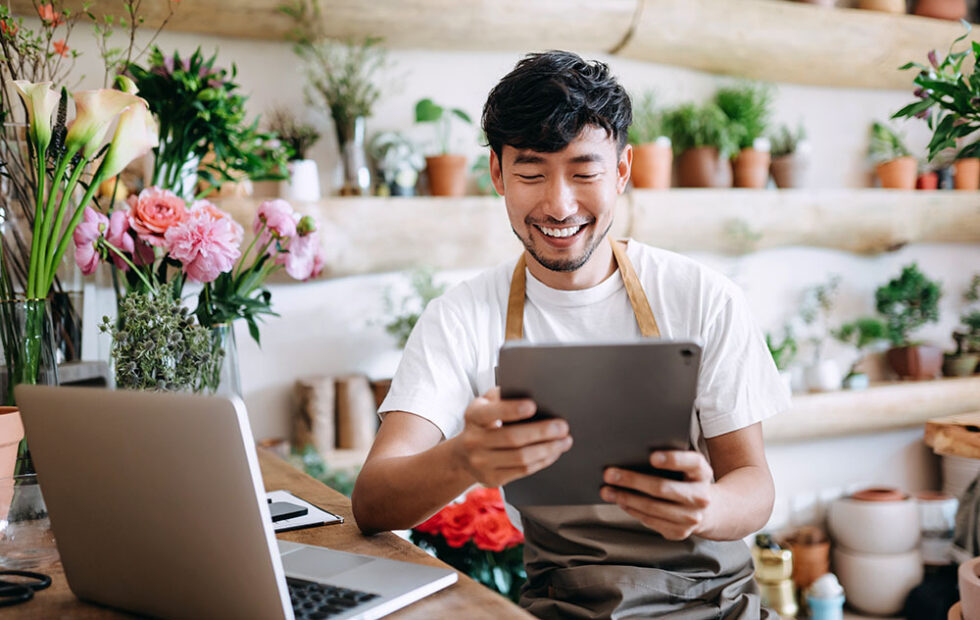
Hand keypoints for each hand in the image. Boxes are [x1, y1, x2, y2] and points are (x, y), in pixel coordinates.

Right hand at [450, 387, 572, 487]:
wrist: (464, 455)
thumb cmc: (483, 423)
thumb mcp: (486, 404)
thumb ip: (503, 396)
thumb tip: (532, 390)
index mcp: (473, 416)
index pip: (492, 412)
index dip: (512, 410)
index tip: (533, 406)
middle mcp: (473, 441)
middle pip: (512, 438)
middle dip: (542, 432)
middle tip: (562, 426)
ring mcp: (481, 463)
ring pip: (521, 458)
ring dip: (547, 449)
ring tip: (564, 440)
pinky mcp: (492, 479)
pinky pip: (523, 470)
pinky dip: (543, 461)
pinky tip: (554, 452)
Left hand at [600, 450, 713, 540]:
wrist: (708, 510)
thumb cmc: (686, 480)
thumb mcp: (686, 466)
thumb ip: (668, 459)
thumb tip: (630, 455)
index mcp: (702, 472)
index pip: (691, 462)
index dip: (672, 460)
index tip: (652, 457)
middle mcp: (701, 496)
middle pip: (662, 488)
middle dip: (632, 480)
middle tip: (609, 474)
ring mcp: (692, 517)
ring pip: (652, 507)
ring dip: (625, 498)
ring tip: (607, 490)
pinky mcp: (680, 532)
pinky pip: (650, 520)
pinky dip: (632, 510)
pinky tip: (620, 501)